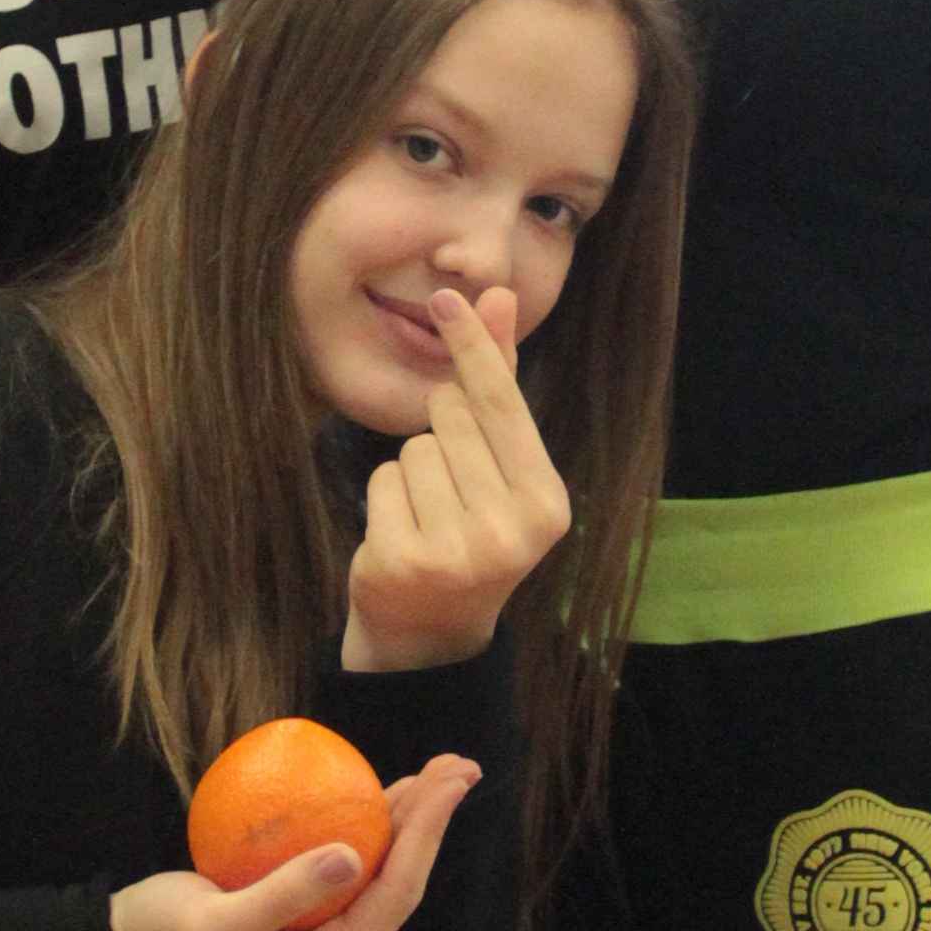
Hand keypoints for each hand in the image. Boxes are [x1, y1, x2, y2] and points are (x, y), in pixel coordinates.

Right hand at [110, 757, 478, 930]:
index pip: (392, 897)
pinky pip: (346, 868)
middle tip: (458, 764)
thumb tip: (352, 854)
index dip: (425, 835)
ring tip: (437, 770)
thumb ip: (285, 894)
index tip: (448, 781)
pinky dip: (364, 826)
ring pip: (378, 874)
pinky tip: (379, 789)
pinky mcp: (303, 920)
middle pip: (397, 884)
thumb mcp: (217, 922)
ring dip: (406, 822)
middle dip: (429, 824)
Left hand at [344, 289, 572, 671]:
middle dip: (443, 436)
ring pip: (413, 448)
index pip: (502, 405)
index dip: (472, 347)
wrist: (431, 635)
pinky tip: (402, 536)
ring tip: (429, 518)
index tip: (446, 296)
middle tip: (453, 492)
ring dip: (411, 472)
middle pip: (450, 418)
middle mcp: (511, 529)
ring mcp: (458, 550)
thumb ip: (499, 384)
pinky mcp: (405, 561)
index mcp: (547, 503)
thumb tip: (499, 294)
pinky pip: (382, 481)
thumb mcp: (499, 468)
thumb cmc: (470, 533)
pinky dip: (384, 499)